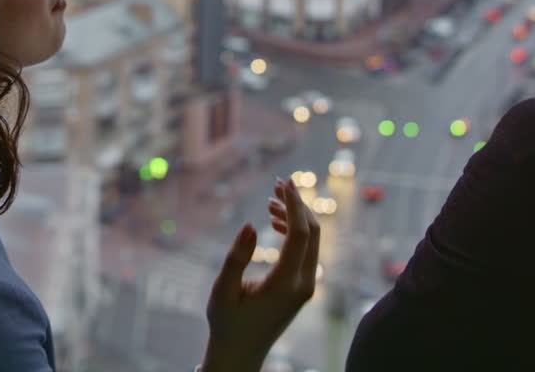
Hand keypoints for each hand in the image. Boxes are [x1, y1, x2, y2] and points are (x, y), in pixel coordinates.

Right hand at [201, 178, 319, 371]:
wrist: (241, 353)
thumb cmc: (227, 323)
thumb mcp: (223, 291)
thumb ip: (236, 258)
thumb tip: (249, 225)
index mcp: (285, 284)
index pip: (299, 234)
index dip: (294, 204)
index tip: (284, 182)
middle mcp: (303, 284)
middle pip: (312, 232)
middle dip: (297, 204)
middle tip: (278, 183)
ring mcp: (306, 286)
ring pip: (311, 240)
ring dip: (295, 216)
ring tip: (271, 200)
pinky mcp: (303, 286)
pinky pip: (306, 250)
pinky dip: (294, 231)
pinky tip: (274, 221)